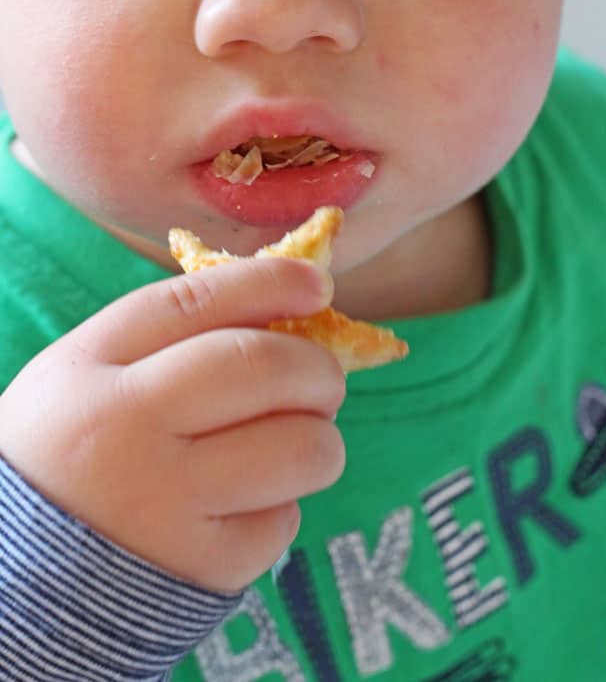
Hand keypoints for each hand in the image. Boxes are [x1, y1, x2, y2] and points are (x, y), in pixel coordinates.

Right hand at [0, 257, 345, 591]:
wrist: (17, 575)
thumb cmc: (72, 453)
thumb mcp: (89, 376)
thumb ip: (172, 338)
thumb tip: (286, 308)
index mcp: (92, 368)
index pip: (199, 302)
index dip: (270, 283)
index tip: (318, 284)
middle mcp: (127, 430)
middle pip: (265, 368)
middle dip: (318, 367)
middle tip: (322, 379)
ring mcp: (165, 503)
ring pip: (302, 448)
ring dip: (317, 440)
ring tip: (292, 444)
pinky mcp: (201, 567)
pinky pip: (285, 518)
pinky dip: (279, 507)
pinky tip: (240, 506)